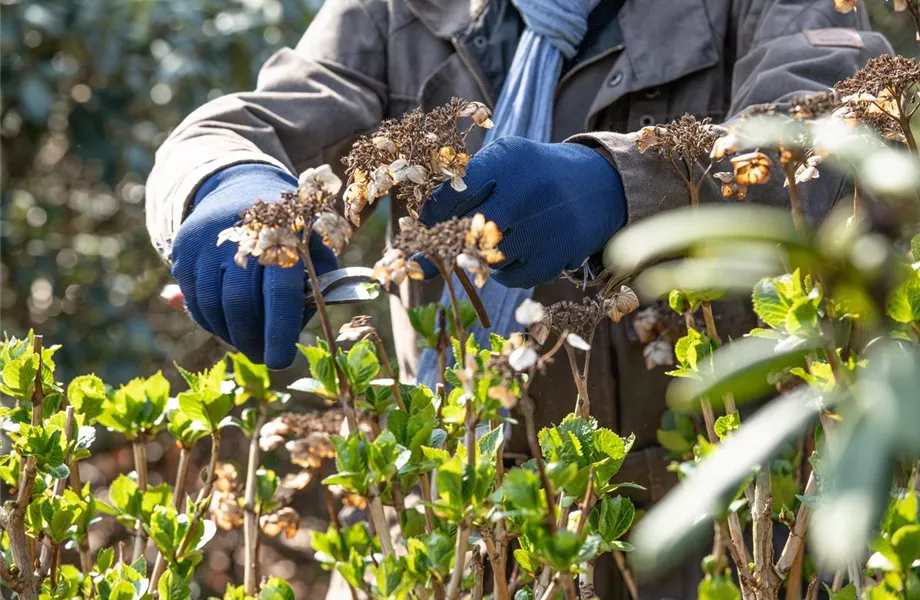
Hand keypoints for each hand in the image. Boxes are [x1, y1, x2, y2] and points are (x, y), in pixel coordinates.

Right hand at [171, 164, 336, 367]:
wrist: (241, 185)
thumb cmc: (291, 229)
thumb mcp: (316, 247)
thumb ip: (317, 287)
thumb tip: (296, 328)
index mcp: (283, 236)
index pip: (279, 291)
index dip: (279, 330)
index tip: (279, 361)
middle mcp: (241, 236)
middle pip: (240, 304)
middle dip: (251, 339)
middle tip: (263, 356)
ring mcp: (207, 241)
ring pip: (211, 306)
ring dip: (228, 334)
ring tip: (245, 340)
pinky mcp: (184, 248)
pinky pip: (193, 299)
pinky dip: (208, 320)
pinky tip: (225, 323)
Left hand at [418, 137, 625, 288]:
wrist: (599, 186)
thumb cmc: (534, 175)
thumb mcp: (504, 161)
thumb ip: (463, 185)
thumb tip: (420, 228)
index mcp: (508, 158)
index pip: (454, 192)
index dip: (431, 216)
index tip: (421, 229)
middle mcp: (528, 189)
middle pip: (467, 231)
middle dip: (444, 246)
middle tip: (432, 255)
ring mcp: (545, 224)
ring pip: (486, 257)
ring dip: (479, 256)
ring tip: (493, 240)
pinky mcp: (558, 254)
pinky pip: (510, 277)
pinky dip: (504, 271)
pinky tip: (515, 252)